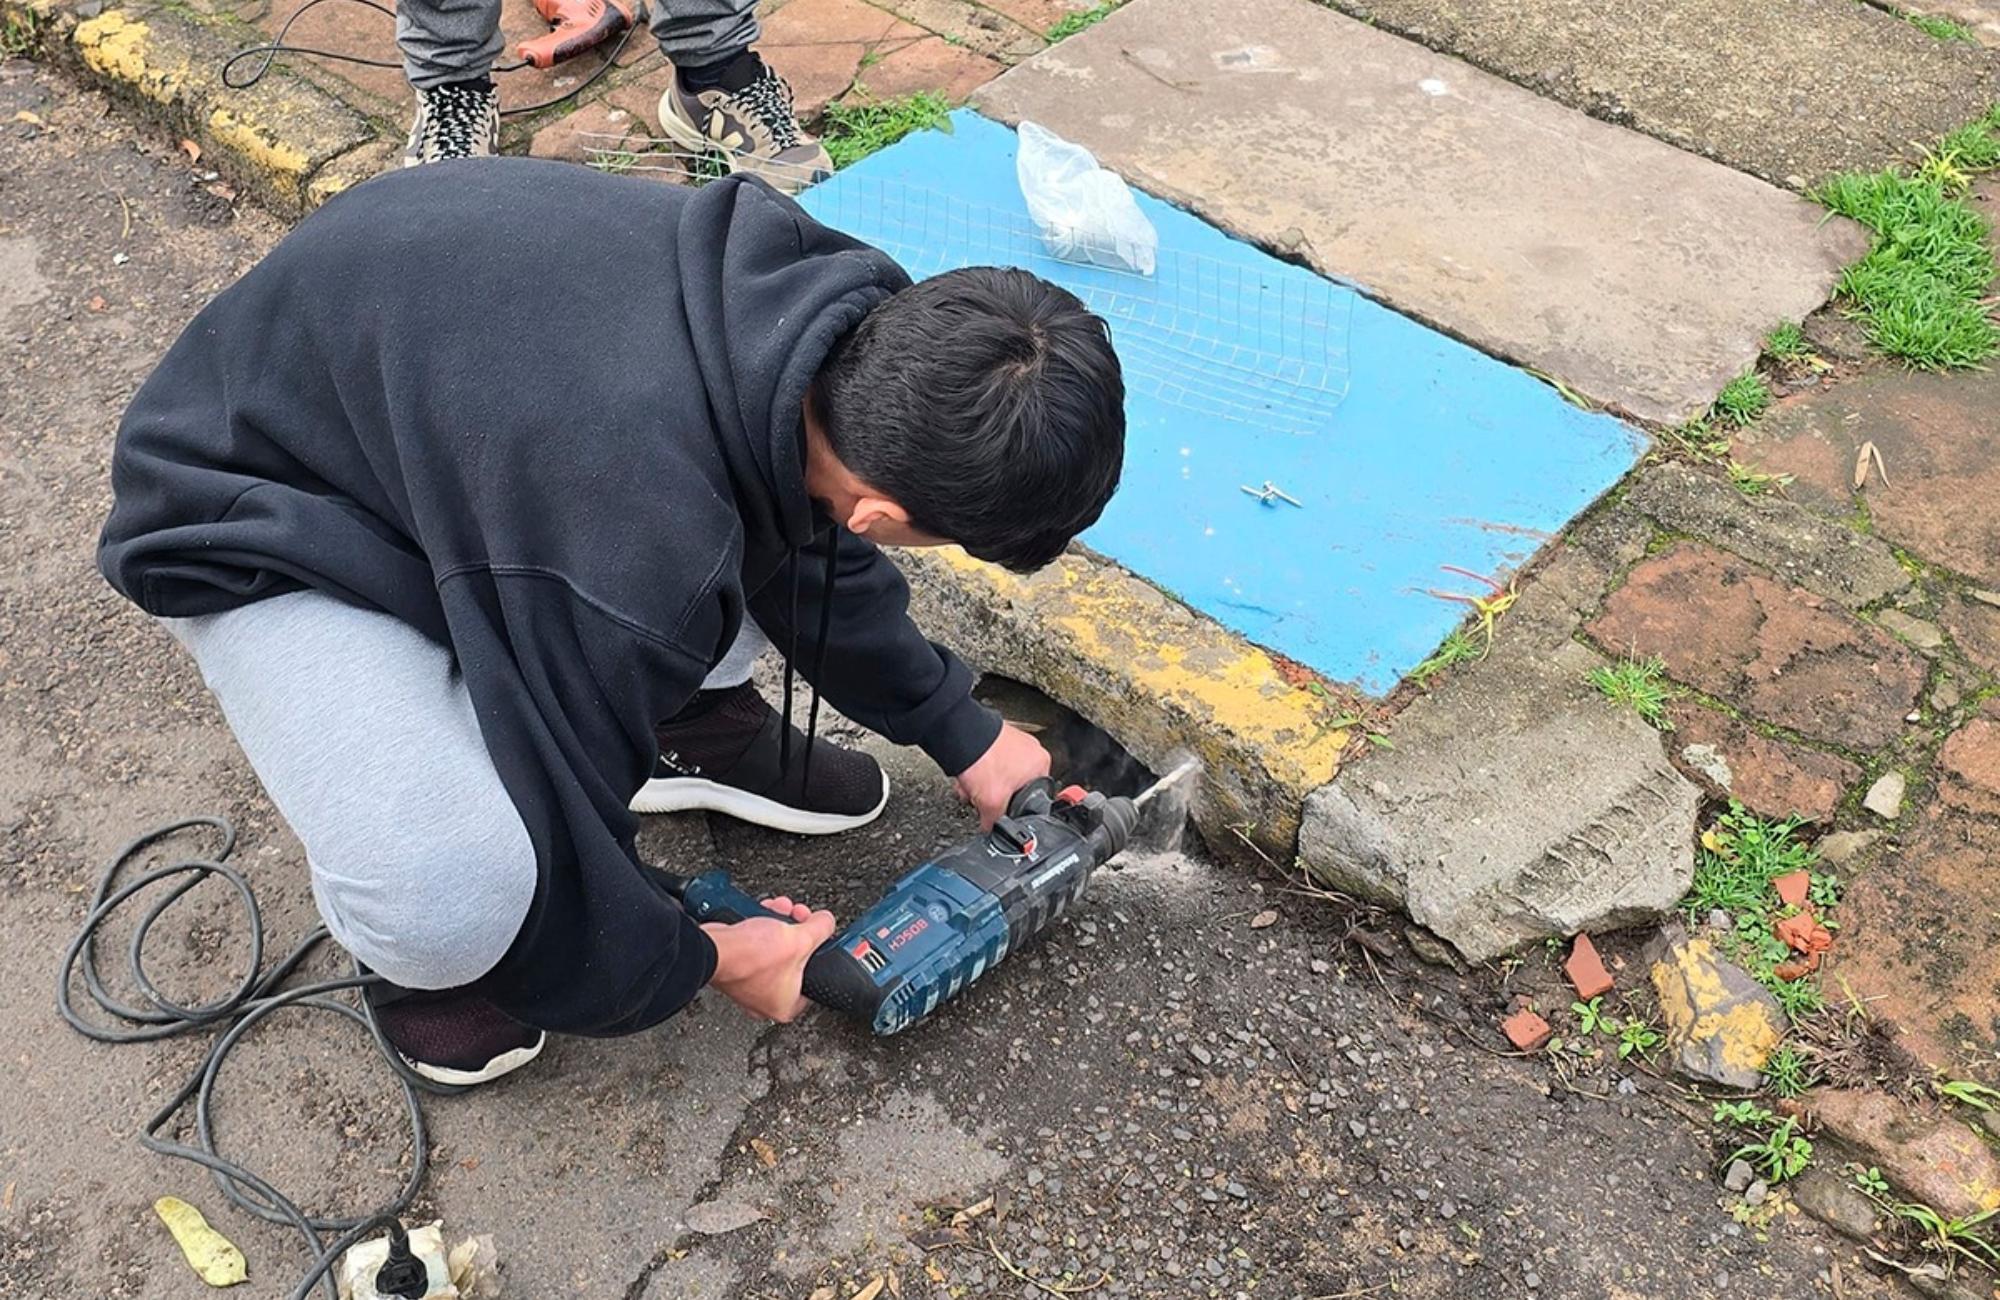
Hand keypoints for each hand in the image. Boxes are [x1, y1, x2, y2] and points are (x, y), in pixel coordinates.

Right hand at [701, 896, 836, 1022]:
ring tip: (782, 909)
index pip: (816, 979)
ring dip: (781, 924)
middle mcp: (766, 1000)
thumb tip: (827, 922)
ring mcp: (749, 985)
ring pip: (776, 949)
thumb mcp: (800, 939)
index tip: (821, 936)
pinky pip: (758, 946)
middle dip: (798, 931)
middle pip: (795, 959)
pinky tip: (766, 912)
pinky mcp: (737, 969)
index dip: (821, 951)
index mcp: (786, 1005)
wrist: (713, 947)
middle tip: (800, 918)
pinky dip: (763, 928)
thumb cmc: (750, 957)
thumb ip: (821, 929)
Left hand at [953, 722, 1051, 828]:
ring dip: (982, 784)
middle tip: (981, 797)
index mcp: (1041, 763)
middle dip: (992, 795)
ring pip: (999, 775)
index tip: (999, 810)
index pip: (1033, 797)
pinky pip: (989, 761)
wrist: (959, 736)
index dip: (1013, 809)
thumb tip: (991, 828)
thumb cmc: (982, 760)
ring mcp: (1014, 741)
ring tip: (970, 786)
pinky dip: (978, 770)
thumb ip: (995, 821)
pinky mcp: (996, 737)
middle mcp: (1032, 749)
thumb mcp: (993, 803)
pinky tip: (968, 775)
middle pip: (1013, 787)